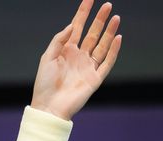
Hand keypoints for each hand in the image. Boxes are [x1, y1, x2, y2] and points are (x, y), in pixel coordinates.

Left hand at [30, 0, 121, 119]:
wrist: (49, 107)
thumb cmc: (44, 84)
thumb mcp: (47, 58)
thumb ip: (59, 40)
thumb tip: (71, 25)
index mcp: (66, 50)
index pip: (77, 27)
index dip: (83, 13)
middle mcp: (79, 56)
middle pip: (93, 33)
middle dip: (100, 19)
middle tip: (107, 5)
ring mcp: (88, 67)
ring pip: (102, 45)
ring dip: (109, 32)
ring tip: (115, 17)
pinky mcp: (95, 78)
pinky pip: (107, 62)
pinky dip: (114, 51)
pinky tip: (118, 38)